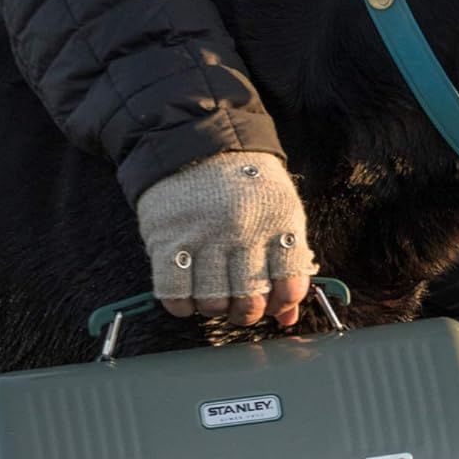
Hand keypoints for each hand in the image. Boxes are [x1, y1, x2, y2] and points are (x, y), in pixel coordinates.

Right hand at [136, 152, 315, 327]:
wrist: (198, 142)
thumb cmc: (247, 183)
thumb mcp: (281, 210)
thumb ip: (290, 261)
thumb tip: (289, 317)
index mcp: (279, 222)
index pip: (290, 283)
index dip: (284, 302)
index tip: (275, 300)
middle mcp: (243, 231)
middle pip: (249, 300)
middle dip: (247, 312)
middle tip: (242, 305)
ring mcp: (204, 236)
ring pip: (212, 302)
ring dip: (214, 307)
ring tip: (215, 293)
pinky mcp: (167, 239)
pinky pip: (173, 293)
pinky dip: (181, 304)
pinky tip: (188, 294)